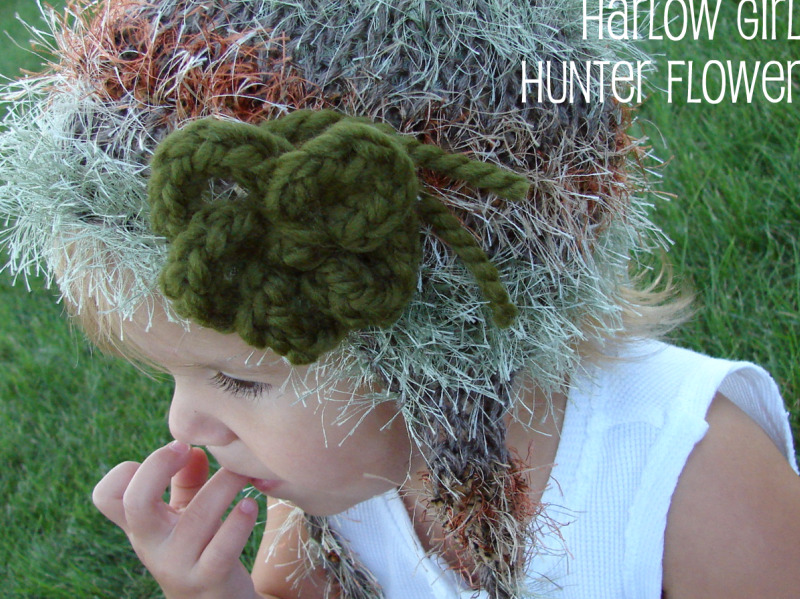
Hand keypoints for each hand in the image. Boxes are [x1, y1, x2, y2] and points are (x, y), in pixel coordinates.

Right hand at [93, 441, 259, 598]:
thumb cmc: (201, 546)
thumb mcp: (186, 513)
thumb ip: (186, 479)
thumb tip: (195, 449)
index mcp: (142, 525)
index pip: (107, 497)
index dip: (125, 470)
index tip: (169, 451)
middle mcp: (152, 545)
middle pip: (135, 502)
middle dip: (159, 465)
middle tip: (186, 447)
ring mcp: (177, 565)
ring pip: (197, 516)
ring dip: (225, 484)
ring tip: (244, 471)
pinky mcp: (208, 580)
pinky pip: (222, 548)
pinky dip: (238, 522)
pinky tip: (251, 506)